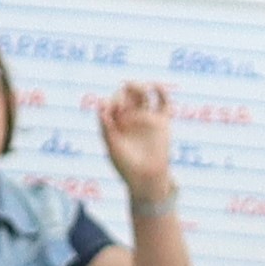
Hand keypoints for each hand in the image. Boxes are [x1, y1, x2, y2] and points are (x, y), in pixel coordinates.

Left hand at [94, 79, 179, 201]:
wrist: (146, 179)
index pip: (113, 102)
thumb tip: (101, 104)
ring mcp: (147, 119)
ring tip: (139, 88)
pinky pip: (163, 103)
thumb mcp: (111, 146)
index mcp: (117, 122)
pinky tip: (156, 86)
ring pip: (143, 95)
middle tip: (125, 96)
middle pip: (128, 94)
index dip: (113, 100)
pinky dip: (161, 92)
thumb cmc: (126, 166)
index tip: (113, 109)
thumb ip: (105, 126)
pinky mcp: (162, 122)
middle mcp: (131, 118)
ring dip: (140, 87)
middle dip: (126, 90)